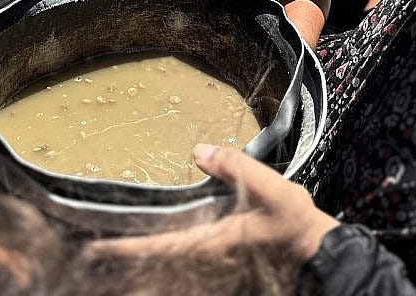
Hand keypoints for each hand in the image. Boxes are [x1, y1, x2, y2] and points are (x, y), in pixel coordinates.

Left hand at [88, 144, 338, 264]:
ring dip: (146, 258)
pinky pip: (188, 261)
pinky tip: (163, 241)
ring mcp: (217, 263)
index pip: (160, 246)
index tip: (97, 248)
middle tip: (96, 250)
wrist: (319, 249)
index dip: (127, 247)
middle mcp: (208, 258)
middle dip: (129, 258)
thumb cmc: (293, 221)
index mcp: (211, 243)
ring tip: (119, 248)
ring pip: (172, 264)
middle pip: (159, 261)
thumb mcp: (268, 187)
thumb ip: (233, 166)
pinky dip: (168, 253)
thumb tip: (197, 150)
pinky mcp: (227, 260)